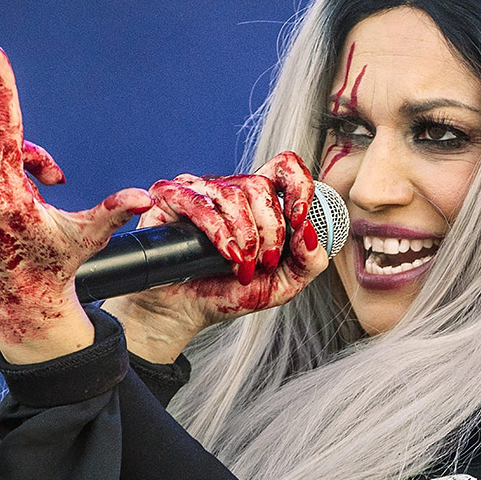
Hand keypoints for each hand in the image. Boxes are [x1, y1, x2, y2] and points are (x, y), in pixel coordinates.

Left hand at [0, 37, 153, 362]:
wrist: (19, 308)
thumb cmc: (59, 266)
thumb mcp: (88, 235)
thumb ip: (115, 209)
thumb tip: (147, 199)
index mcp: (9, 199)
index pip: (6, 130)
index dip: (2, 86)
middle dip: (26, 157)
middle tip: (51, 182)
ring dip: (2, 169)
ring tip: (22, 202)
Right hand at [103, 152, 328, 363]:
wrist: (184, 312)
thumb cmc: (230, 292)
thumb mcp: (283, 285)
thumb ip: (309, 261)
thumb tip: (310, 231)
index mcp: (258, 201)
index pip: (285, 167)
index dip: (298, 187)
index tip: (298, 219)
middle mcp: (229, 190)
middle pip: (260, 185)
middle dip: (270, 230)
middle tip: (265, 263)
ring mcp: (198, 190)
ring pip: (233, 195)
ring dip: (246, 236)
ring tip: (243, 267)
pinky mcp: (170, 199)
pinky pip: (199, 203)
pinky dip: (219, 233)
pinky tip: (227, 255)